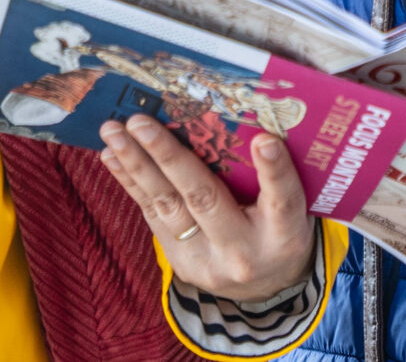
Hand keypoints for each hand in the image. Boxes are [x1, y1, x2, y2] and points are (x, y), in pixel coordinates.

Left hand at [100, 114, 316, 302]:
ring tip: (113, 132)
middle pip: (205, 199)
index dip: (275, 171)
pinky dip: (131, 182)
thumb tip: (255, 118)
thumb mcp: (294, 208)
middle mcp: (244, 251)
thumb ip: (275, 174)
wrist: (266, 287)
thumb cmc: (280, 230)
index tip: (264, 140)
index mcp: (284, 235)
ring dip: (136, 165)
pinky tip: (112, 155)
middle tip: (140, 122)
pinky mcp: (182, 264)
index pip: (283, 200)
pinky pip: (153, 216)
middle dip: (168, 156)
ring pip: (168, 207)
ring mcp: (208, 262)